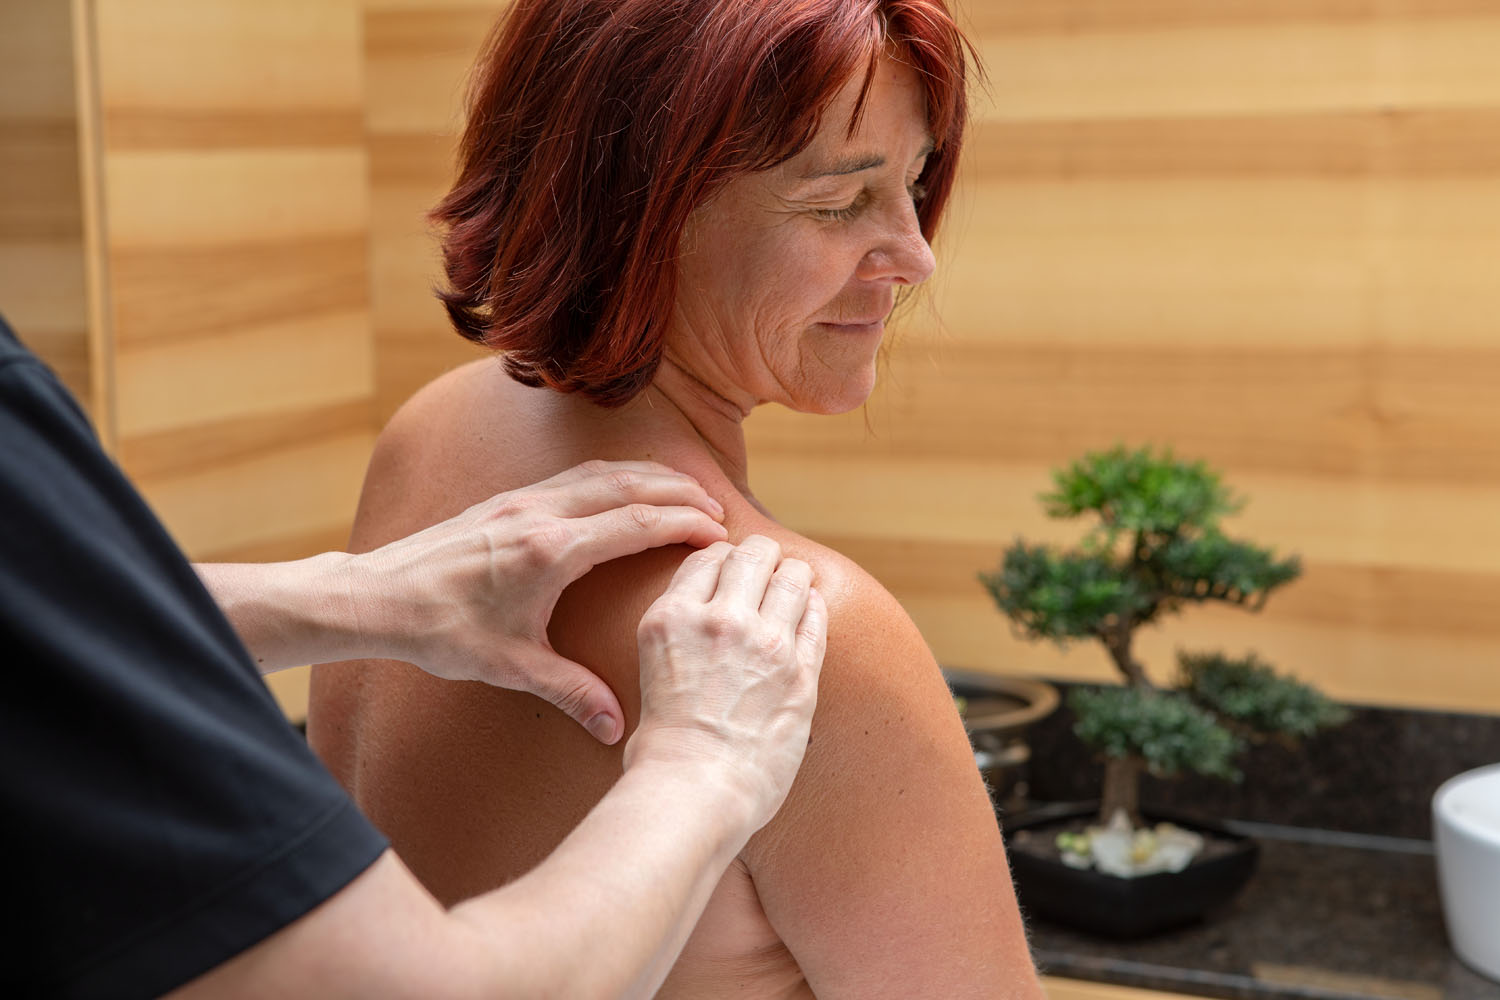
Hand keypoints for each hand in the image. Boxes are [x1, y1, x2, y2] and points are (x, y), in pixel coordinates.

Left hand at [349, 461, 728, 742]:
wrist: (377, 596)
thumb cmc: (440, 632)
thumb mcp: (510, 667)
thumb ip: (569, 692)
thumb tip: (616, 729)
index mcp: (550, 551)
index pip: (636, 524)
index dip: (684, 524)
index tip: (720, 533)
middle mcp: (540, 514)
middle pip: (628, 485)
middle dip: (679, 491)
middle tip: (718, 507)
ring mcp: (521, 501)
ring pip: (601, 472)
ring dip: (648, 477)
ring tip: (684, 491)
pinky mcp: (506, 501)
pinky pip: (575, 476)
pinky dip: (613, 476)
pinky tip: (624, 489)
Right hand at [626, 536, 827, 830]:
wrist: (694, 793)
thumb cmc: (663, 753)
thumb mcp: (650, 673)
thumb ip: (677, 639)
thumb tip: (696, 635)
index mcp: (671, 618)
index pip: (706, 558)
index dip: (724, 558)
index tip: (732, 568)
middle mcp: (718, 618)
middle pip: (752, 554)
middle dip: (763, 558)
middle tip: (768, 568)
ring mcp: (764, 641)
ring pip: (792, 576)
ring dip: (794, 576)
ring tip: (794, 584)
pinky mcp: (801, 670)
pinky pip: (816, 616)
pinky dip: (814, 607)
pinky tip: (811, 610)